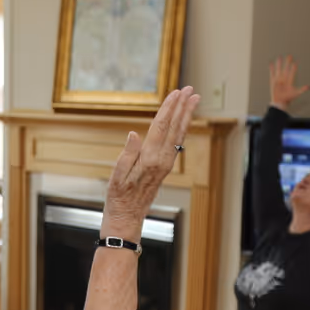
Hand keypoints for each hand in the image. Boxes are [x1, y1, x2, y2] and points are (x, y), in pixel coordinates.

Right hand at [102, 88, 198, 240]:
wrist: (127, 219)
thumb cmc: (117, 199)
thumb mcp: (116, 176)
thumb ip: (127, 155)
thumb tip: (133, 134)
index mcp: (149, 160)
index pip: (161, 128)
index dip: (168, 109)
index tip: (175, 93)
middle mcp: (161, 161)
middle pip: (174, 128)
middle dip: (182, 108)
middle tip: (190, 90)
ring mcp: (165, 165)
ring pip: (179, 135)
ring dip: (186, 116)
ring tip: (193, 100)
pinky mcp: (165, 168)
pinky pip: (176, 144)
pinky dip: (181, 129)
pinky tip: (183, 121)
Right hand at [269, 55, 309, 109]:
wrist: (280, 101)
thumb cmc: (288, 98)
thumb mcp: (296, 93)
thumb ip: (302, 89)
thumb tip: (309, 87)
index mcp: (290, 81)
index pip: (292, 72)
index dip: (294, 68)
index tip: (295, 63)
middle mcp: (284, 79)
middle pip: (286, 69)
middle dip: (287, 62)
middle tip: (289, 56)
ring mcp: (279, 79)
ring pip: (279, 70)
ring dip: (279, 64)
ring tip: (280, 57)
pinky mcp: (273, 81)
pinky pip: (272, 74)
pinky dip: (271, 69)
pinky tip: (271, 64)